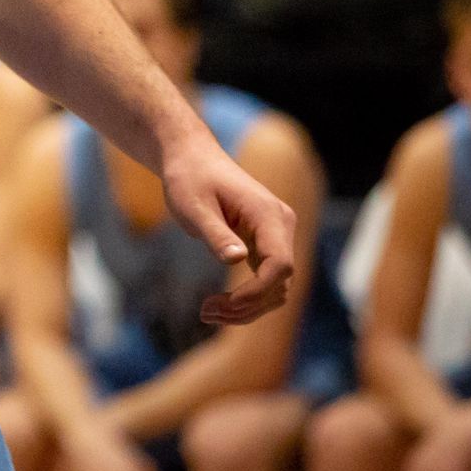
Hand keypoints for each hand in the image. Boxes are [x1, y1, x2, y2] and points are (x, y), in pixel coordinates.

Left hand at [160, 132, 295, 324]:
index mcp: (269, 214)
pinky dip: (247, 297)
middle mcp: (281, 226)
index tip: (226, 303)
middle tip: (206, 312)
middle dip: (247, 305)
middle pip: (280, 282)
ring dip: (247, 307)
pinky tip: (219, 306)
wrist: (191, 158)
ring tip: (208, 312)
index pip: (280, 264)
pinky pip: (266, 279)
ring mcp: (277, 235)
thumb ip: (216, 232)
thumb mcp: (193, 205)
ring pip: (275, 286)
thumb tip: (238, 259)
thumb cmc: (189, 178)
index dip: (257, 291)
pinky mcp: (266, 243)